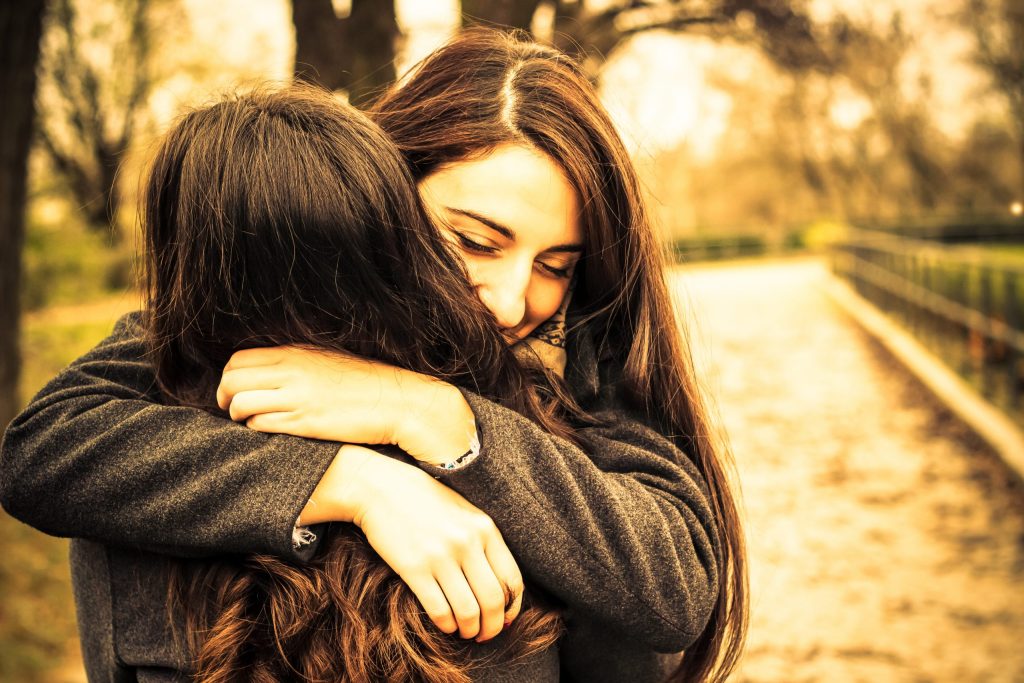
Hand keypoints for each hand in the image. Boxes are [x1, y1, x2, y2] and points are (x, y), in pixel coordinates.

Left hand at [216, 346, 475, 463]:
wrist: (396, 401)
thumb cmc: (365, 383)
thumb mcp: (328, 360)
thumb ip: (297, 362)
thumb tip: (271, 371)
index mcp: (295, 353)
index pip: (239, 360)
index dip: (228, 378)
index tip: (234, 391)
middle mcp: (291, 371)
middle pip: (232, 380)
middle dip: (225, 397)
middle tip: (232, 410)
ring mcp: (297, 397)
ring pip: (241, 404)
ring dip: (238, 417)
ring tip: (248, 424)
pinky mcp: (305, 423)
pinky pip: (262, 425)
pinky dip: (257, 430)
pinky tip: (269, 433)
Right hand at [304, 444, 523, 640]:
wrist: (380, 488)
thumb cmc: (425, 501)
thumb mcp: (464, 512)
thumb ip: (483, 542)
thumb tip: (500, 585)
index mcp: (485, 528)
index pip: (512, 579)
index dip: (512, 608)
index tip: (505, 619)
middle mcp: (467, 542)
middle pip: (493, 600)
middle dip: (493, 626)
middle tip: (485, 635)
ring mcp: (441, 556)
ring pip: (468, 611)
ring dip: (469, 630)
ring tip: (465, 632)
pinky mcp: (414, 568)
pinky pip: (439, 610)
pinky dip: (446, 625)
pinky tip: (445, 625)